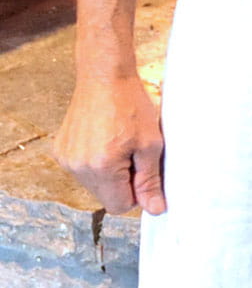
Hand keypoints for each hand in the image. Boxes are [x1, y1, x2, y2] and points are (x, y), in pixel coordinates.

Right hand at [54, 75, 165, 214]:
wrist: (105, 77)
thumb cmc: (131, 106)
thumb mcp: (150, 144)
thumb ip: (150, 180)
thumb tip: (155, 210)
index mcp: (101, 168)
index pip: (119, 206)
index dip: (136, 194)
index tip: (143, 172)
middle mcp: (77, 168)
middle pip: (105, 196)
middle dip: (123, 182)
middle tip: (134, 153)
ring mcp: (65, 159)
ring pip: (94, 183)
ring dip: (109, 172)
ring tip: (119, 143)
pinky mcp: (60, 150)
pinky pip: (82, 169)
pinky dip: (95, 161)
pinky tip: (104, 138)